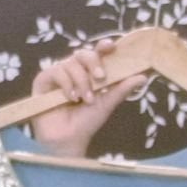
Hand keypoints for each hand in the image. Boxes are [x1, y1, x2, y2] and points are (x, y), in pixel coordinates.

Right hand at [30, 38, 145, 156]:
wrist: (68, 140)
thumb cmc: (86, 122)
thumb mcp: (107, 104)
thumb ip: (122, 89)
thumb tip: (143, 77)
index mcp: (89, 72)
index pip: (96, 53)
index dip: (103, 46)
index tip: (111, 47)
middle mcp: (73, 70)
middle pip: (83, 53)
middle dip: (93, 63)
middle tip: (100, 78)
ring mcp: (58, 74)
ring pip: (70, 63)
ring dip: (81, 81)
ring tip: (84, 100)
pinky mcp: (43, 80)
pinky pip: (56, 71)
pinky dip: (66, 84)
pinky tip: (70, 98)